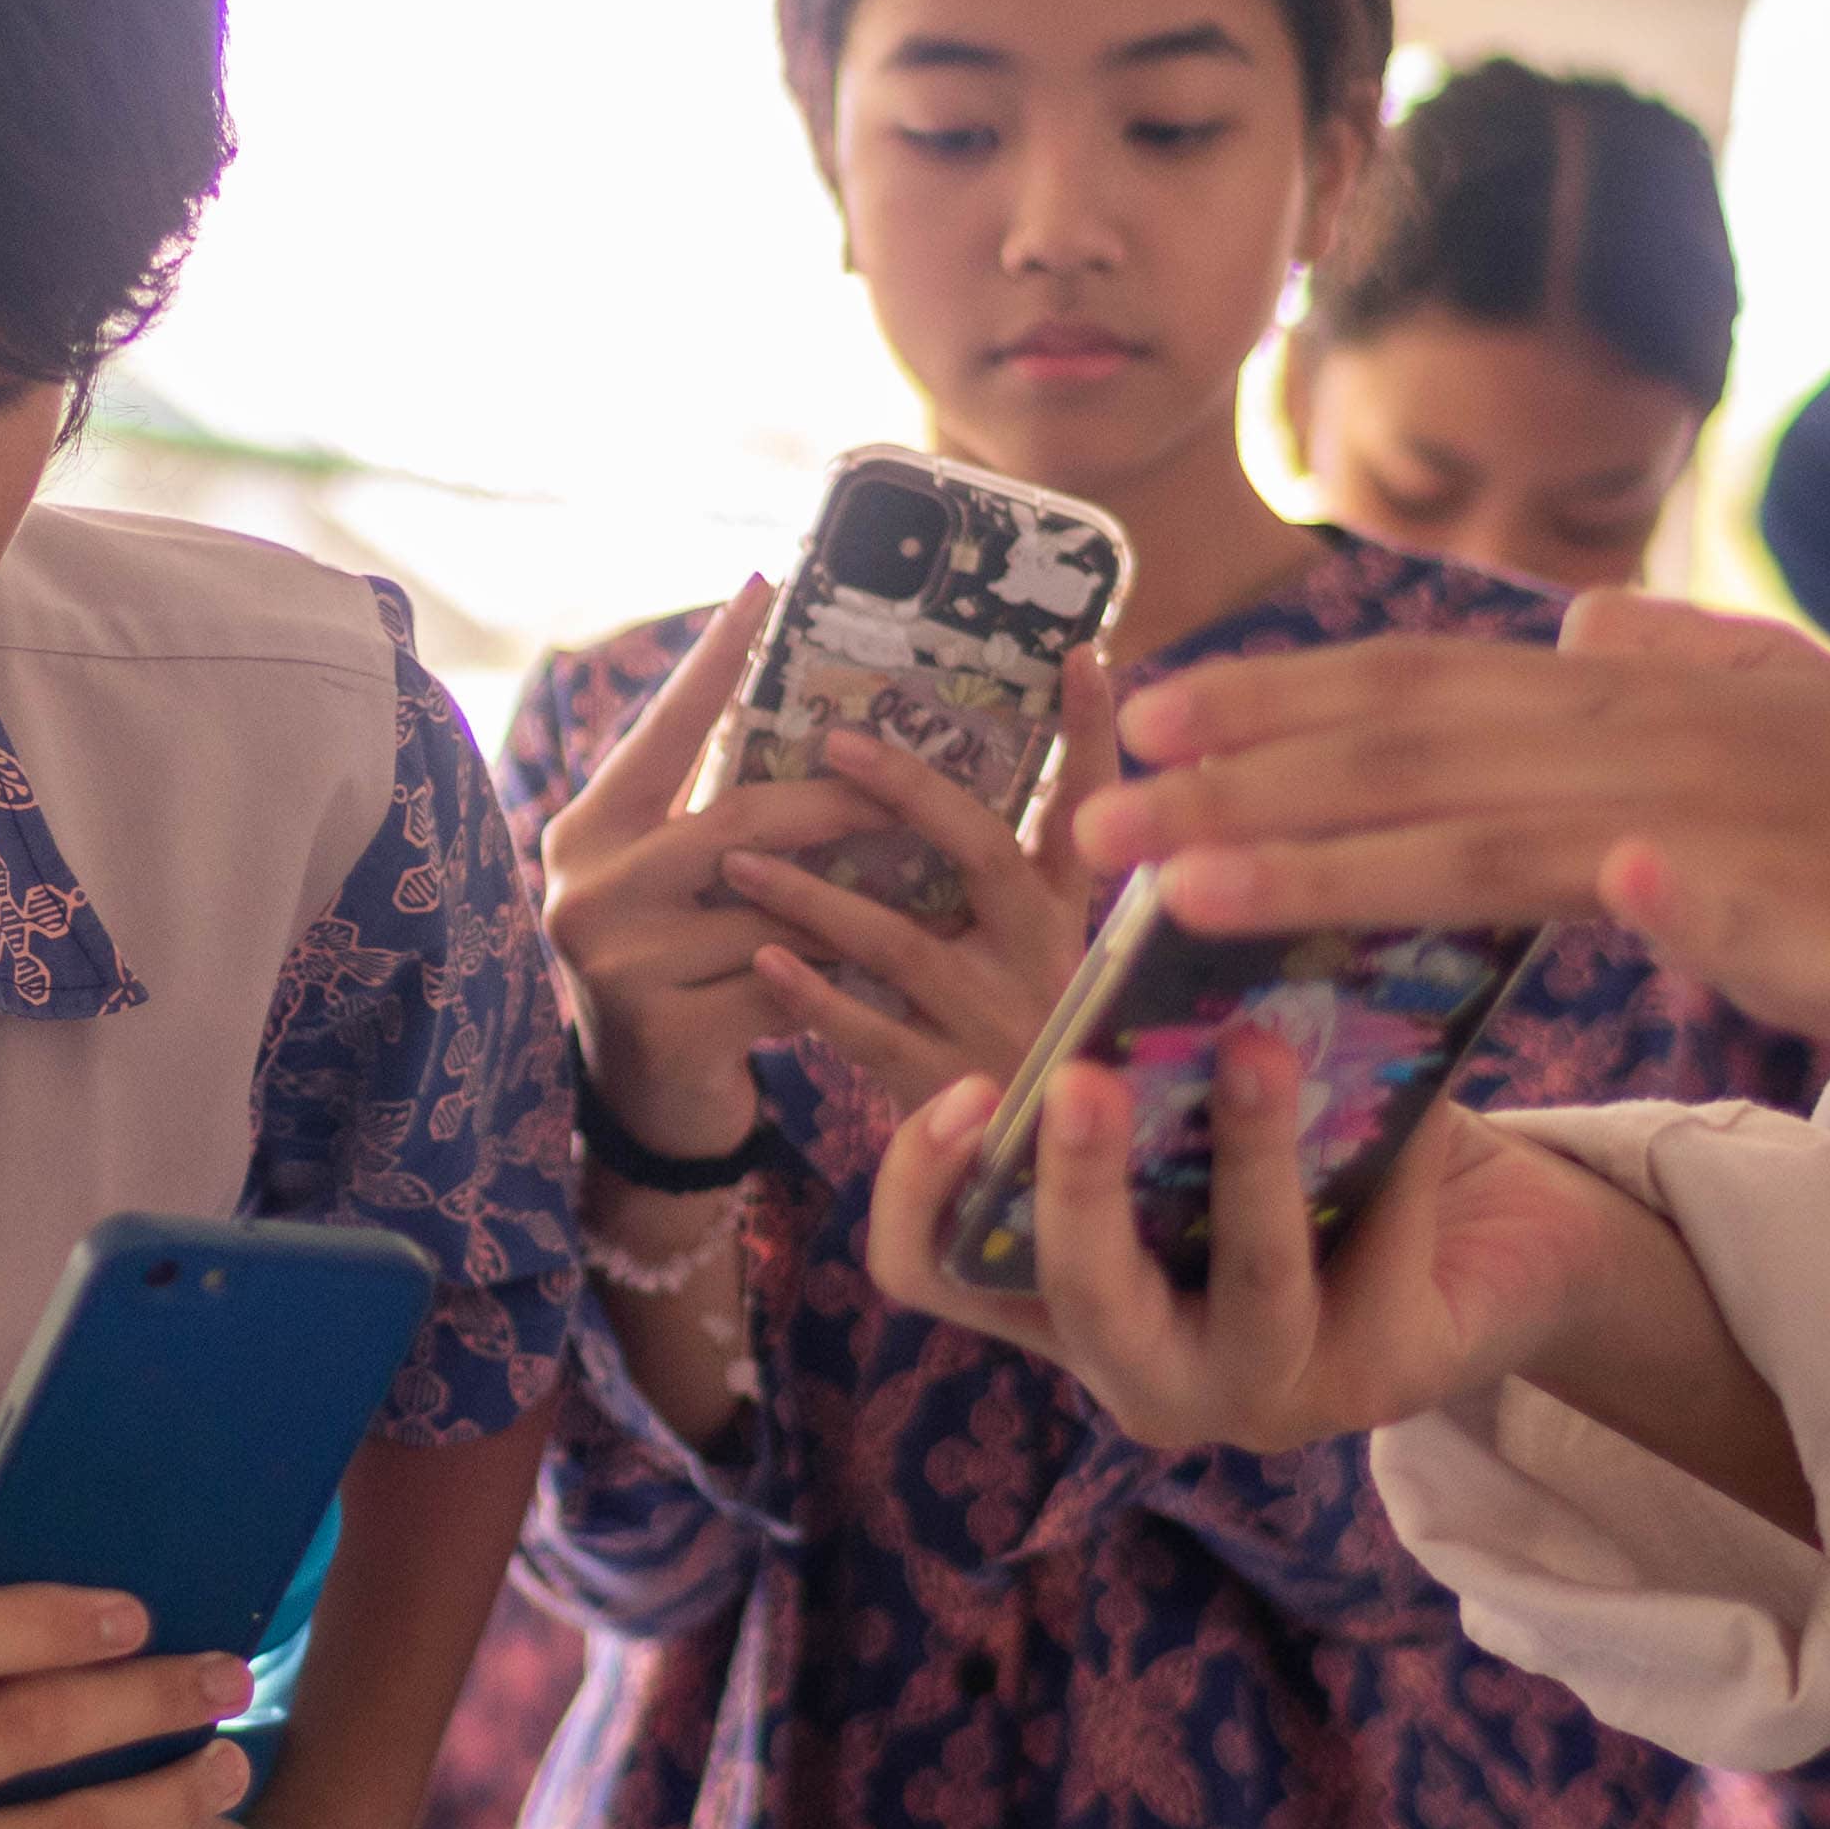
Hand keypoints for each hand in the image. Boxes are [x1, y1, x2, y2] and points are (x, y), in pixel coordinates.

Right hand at [533, 584, 902, 1152]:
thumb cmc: (678, 963)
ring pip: (774, 909)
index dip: (714, 663)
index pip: (663, 733)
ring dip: (858, 898)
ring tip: (929, 872)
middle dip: (840, 800)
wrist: (647, 1106)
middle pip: (740, 821)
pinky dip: (843, 972)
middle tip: (918, 774)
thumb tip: (816, 717)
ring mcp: (621, 963)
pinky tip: (890, 964)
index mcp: (587, 831)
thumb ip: (713, 811)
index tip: (765, 586)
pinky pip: (787, 983)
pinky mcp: (668, 1029)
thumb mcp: (672, 879)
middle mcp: (587, 888)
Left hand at [722, 645, 1113, 1112]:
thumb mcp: (1039, 956)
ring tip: (737, 855)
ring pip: (901, 943)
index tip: (1081, 651)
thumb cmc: (1017, 1044)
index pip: (1091, 808)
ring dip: (814, 894)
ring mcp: (996, 1024)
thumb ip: (1009, 876)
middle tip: (834, 737)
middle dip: (908, 789)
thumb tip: (953, 776)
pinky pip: (870, 1032)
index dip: (1092, 731)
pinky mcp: (948, 1089)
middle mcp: (1045, 959)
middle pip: (982, 852)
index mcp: (1070, 915)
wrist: (1025, 1177)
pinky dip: (814, 994)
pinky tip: (762, 960)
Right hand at [867, 1054, 1814, 1530]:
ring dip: (1253, 1158)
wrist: (1491, 1242)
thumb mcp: (1202, 1103)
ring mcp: (1268, 1391)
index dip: (923, 1189)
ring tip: (1262, 1045)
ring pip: (1248, 1287)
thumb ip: (1148, 1055)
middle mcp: (1150, 1371)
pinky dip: (1403, 1151)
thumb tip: (1147, 904)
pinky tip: (1426, 1065)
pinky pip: (1384, 1253)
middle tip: (1083, 1077)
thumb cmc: (1318, 1156)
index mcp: (1071, 1301)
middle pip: (1077, 1296)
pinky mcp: (1386, 1378)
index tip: (971, 1087)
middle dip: (1077, 1181)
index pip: (933, 1268)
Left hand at [1076, 590, 1829, 1088]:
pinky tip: (1589, 894)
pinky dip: (1656, 893)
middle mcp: (1656, 738)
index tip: (1136, 720)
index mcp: (1631, 702)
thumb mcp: (1775, 726)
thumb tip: (1574, 619)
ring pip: (1498, 829)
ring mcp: (1734, 817)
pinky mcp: (1820, 902)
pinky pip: (1718, 898)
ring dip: (1338, 856)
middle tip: (1091, 817)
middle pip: (1412, 749)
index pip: (1413, 687)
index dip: (1269, 702)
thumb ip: (1667, 669)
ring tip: (1195, 886)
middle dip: (1238, 781)